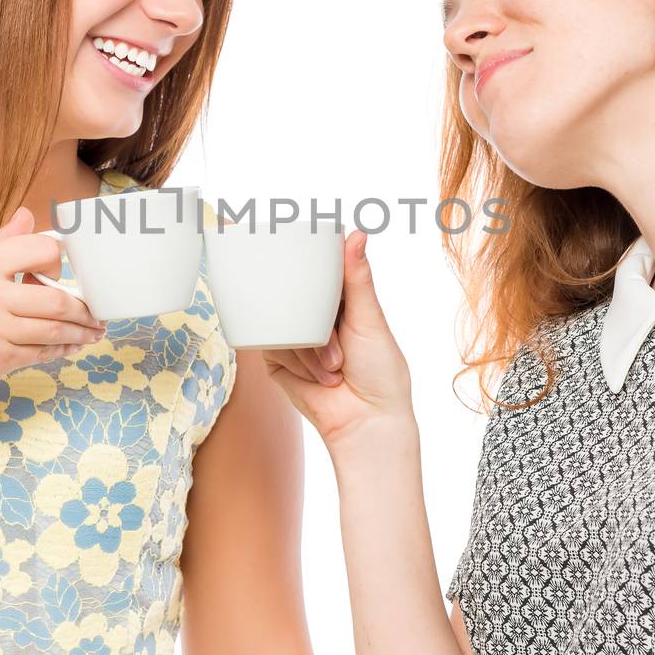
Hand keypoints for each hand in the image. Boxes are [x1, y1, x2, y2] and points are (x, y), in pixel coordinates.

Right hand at [0, 206, 105, 420]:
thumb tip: (27, 215)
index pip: (40, 249)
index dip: (58, 261)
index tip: (64, 274)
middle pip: (57, 297)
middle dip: (85, 308)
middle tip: (95, 314)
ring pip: (56, 328)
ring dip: (81, 333)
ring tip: (93, 332)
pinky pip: (43, 352)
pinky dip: (62, 350)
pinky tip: (70, 348)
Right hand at [264, 230, 413, 451]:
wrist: (363, 422)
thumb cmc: (380, 372)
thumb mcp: (369, 318)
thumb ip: (357, 277)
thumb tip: (358, 232)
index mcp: (340, 299)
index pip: (317, 270)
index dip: (308, 262)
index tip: (298, 247)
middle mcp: (314, 314)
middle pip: (295, 295)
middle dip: (320, 327)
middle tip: (342, 353)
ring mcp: (293, 335)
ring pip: (284, 324)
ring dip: (311, 351)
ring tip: (336, 370)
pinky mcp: (276, 358)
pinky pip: (274, 348)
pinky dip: (297, 364)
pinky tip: (319, 378)